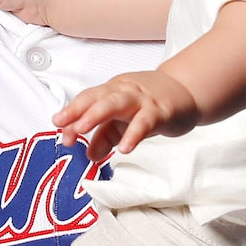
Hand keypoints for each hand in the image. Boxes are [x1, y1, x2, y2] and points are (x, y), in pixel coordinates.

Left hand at [54, 70, 198, 161]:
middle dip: (78, 110)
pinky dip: (133, 134)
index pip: (87, 99)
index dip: (72, 112)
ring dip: (96, 114)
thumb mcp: (124, 121)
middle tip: (63, 125)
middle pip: (97, 97)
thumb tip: (89, 154)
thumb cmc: (150, 104)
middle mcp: (124, 92)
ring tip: (81, 130)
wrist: (186, 91)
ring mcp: (142, 100)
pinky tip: (125, 148)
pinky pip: (145, 121)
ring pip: (117, 103)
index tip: (58, 126)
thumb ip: (105, 136)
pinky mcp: (160, 111)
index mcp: (112, 92)